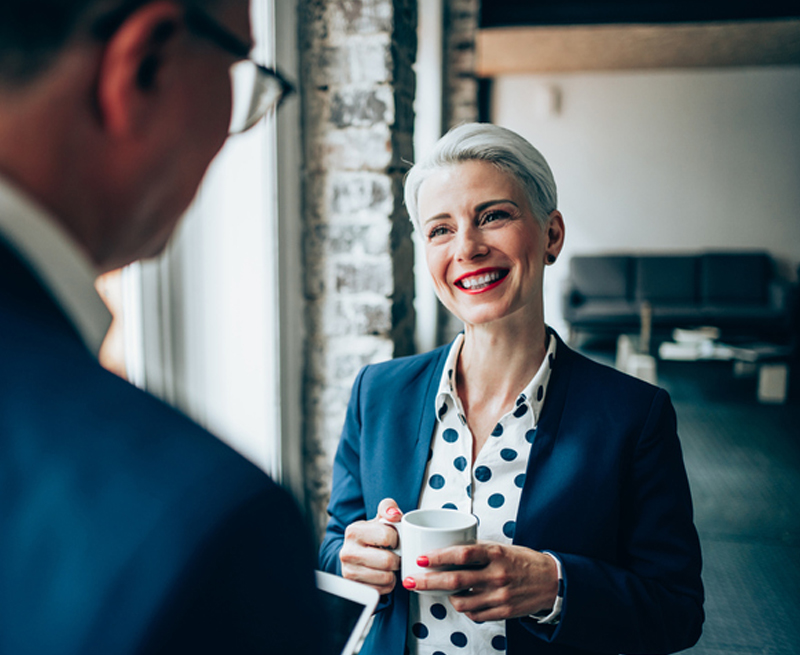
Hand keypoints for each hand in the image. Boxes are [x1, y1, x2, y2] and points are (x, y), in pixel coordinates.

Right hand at [340, 498, 401, 594]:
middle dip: (397, 558)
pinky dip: (388, 584)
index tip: (392, 540)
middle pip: (388, 560)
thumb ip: (388, 507)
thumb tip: (395, 514)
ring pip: (387, 577)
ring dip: (393, 572)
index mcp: (353, 531)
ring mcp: (349, 572)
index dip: (396, 539)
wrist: (358, 555)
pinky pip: (382, 590)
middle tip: (394, 554)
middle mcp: (347, 552)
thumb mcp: (380, 517)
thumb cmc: (374, 536)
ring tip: (388, 565)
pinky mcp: (355, 588)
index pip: (387, 536)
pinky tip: (382, 575)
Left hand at [405, 542, 558, 622]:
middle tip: (410, 580)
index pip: (462, 554)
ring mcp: (499, 596)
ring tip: (445, 590)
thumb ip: (477, 550)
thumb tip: (446, 550)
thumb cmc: (522, 560)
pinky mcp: (503, 612)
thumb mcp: (500, 548)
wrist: (551, 581)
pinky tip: (465, 600)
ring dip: (447, 597)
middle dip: (428, 581)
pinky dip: (465, 608)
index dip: (438, 557)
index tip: (421, 559)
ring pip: (461, 601)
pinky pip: (474, 614)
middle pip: (455, 580)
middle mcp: (496, 575)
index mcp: (495, 554)